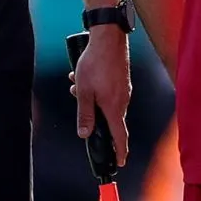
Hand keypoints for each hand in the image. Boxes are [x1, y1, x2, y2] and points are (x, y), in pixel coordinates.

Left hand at [69, 28, 131, 165]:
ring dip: (91, 99)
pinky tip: (83, 77)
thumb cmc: (96, 63)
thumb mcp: (83, 91)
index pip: (119, 136)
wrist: (109, 38)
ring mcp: (124, 90)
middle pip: (110, 119)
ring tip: (76, 85)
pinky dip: (96, 90)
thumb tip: (84, 134)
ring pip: (106, 103)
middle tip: (79, 99)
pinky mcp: (122, 80)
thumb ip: (84, 114)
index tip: (119, 162)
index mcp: (114, 107)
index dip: (119, 151)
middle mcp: (123, 101)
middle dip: (93, 115)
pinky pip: (109, 92)